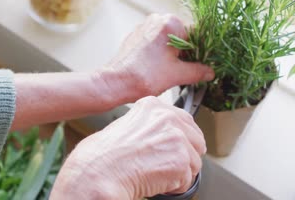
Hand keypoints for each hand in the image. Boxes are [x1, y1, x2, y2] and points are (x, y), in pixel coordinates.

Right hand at [51, 96, 205, 198]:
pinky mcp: (180, 162)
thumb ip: (150, 126)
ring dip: (177, 174)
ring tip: (153, 173)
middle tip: (162, 165)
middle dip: (183, 157)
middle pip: (196, 142)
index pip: (186, 121)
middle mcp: (167, 118)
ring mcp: (176, 139)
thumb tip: (163, 137)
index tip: (174, 149)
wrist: (98, 173)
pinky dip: (173, 188)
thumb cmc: (101, 155)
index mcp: (153, 106)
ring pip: (194, 164)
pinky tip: (153, 181)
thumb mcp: (125, 125)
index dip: (183, 140)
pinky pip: (186, 182)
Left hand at [98, 14, 213, 102]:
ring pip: (169, 40)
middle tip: (190, 70)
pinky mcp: (136, 37)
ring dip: (175, 54)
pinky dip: (162, 54)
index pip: (197, 33)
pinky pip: (156, 43)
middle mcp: (156, 20)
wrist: (115, 83)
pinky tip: (161, 68)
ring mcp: (144, 27)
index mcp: (170, 23)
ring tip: (174, 71)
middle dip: (188, 53)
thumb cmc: (143, 76)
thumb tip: (209, 72)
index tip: (205, 63)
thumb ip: (198, 72)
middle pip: (183, 36)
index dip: (202, 51)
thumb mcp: (178, 75)